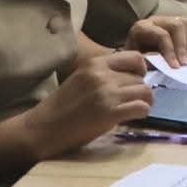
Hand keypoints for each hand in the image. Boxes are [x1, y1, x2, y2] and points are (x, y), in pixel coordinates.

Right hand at [22, 51, 152, 156]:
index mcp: (94, 64)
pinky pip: (141, 107)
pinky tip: (133, 117)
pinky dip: (142, 112)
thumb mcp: (81, 79)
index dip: (140, 69)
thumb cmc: (60, 106)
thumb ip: (104, 74)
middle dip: (139, 89)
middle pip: (139, 77)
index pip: (134, 57)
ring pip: (144, 91)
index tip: (136, 80)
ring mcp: (107, 93)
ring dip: (143, 101)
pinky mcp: (110, 112)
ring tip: (134, 109)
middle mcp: (102, 75)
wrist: (42, 129)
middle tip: (132, 100)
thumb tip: (133, 75)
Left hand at [127, 15, 186, 65]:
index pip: (162, 35)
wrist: (132, 53)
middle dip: (182, 46)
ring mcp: (166, 20)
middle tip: (185, 63)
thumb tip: (163, 62)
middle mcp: (155, 20)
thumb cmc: (133, 58)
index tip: (175, 67)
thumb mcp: (136, 61)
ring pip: (185, 23)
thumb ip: (149, 61)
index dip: (170, 51)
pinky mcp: (174, 23)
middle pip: (176, 26)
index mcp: (142, 27)